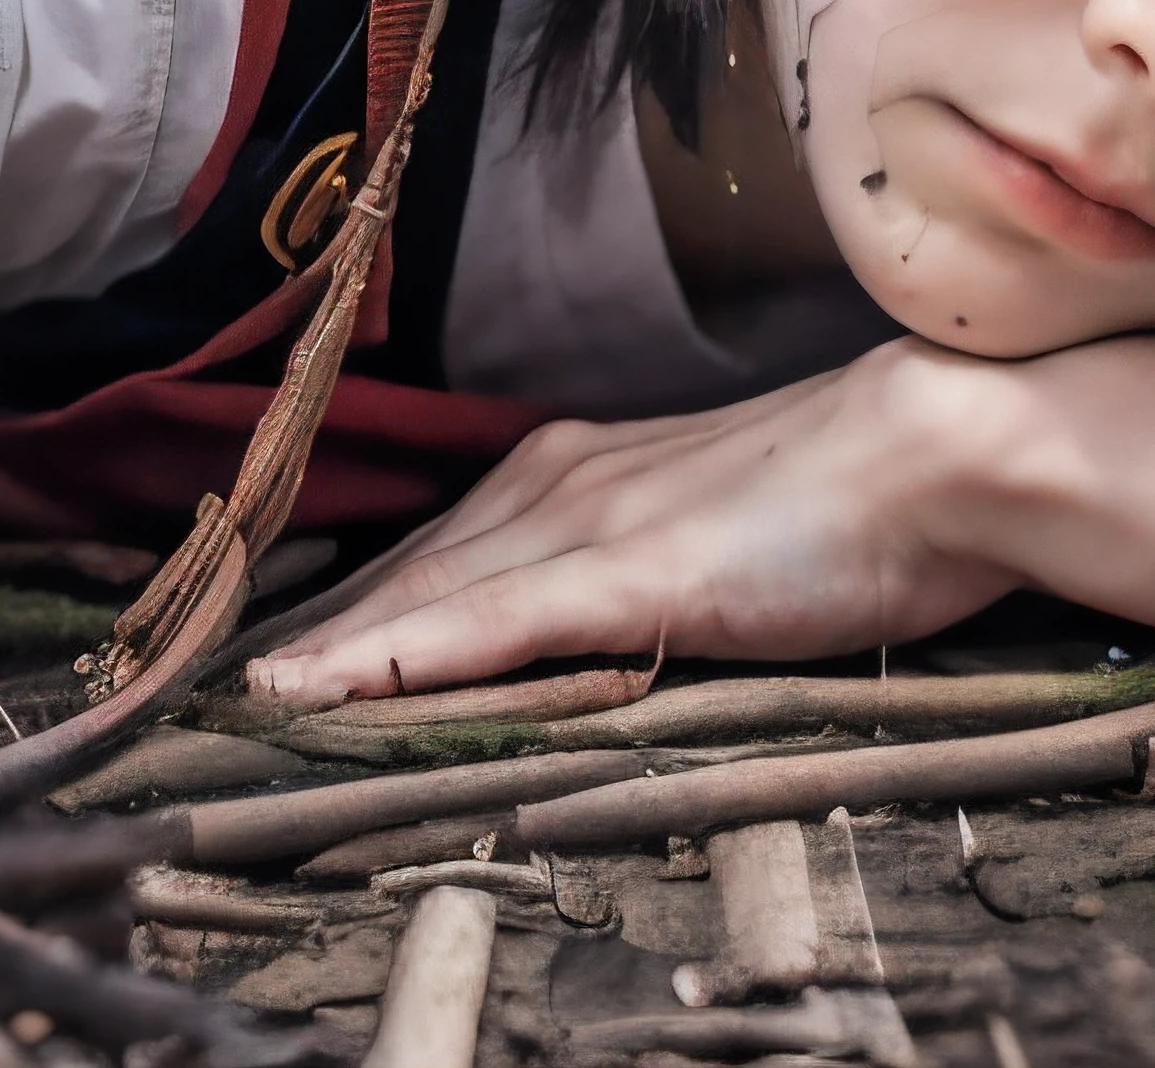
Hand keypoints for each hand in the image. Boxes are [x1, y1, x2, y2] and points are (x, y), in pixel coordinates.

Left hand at [250, 341, 1034, 704]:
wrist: (942, 451)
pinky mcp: (622, 574)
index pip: (439, 554)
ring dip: (321, 654)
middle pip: (404, 574)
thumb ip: (652, 567)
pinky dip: (387, 659)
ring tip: (224, 703)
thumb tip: (622, 613)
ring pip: (417, 599)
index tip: (279, 655)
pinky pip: (476, 626)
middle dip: (311, 633)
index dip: (356, 610)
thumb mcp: (724, 535)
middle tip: (212, 688)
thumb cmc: (862, 497)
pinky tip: (314, 688)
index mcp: (584, 467)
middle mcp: (560, 480)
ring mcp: (584, 526)